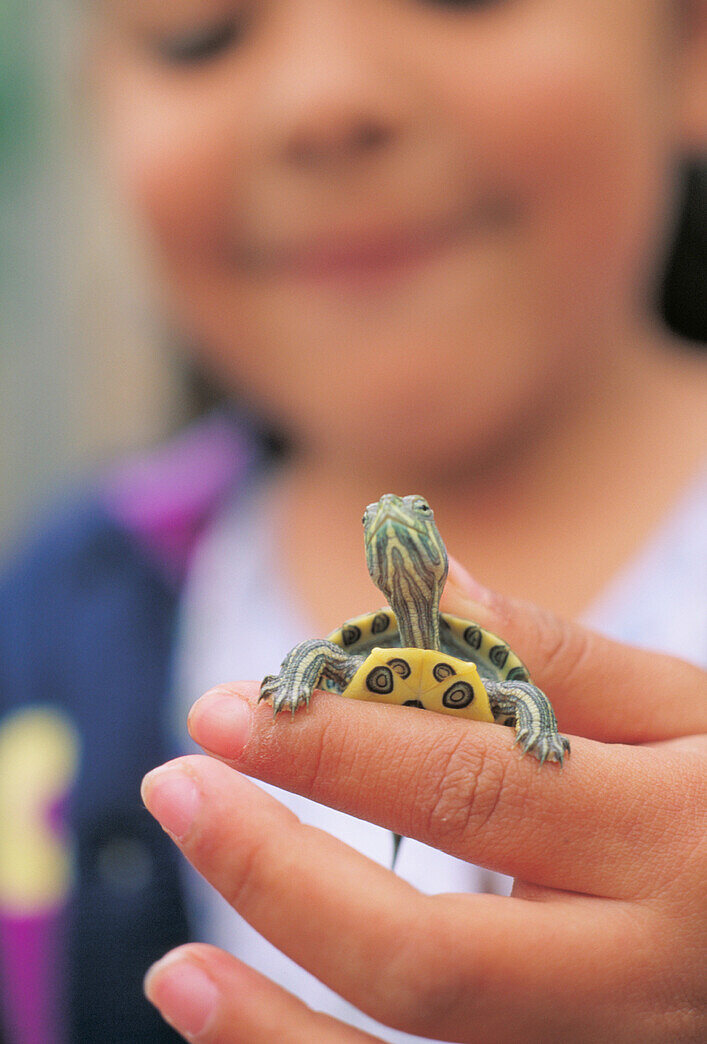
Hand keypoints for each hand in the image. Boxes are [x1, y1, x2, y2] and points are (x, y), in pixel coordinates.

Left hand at [141, 564, 706, 1042]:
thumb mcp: (693, 715)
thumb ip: (564, 662)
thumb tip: (431, 586)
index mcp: (675, 840)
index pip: (476, 793)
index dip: (338, 751)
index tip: (225, 709)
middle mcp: (643, 976)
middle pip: (430, 955)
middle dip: (279, 873)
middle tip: (178, 788)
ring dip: (273, 1032)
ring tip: (175, 969)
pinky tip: (241, 1029)